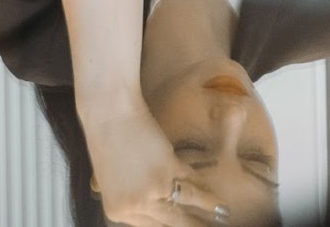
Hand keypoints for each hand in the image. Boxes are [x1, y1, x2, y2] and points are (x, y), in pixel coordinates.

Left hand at [81, 101, 225, 226]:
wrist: (109, 114)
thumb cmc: (106, 141)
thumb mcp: (111, 180)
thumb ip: (131, 198)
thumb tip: (152, 208)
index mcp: (118, 211)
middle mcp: (136, 205)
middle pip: (173, 223)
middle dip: (194, 226)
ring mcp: (153, 189)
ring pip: (189, 205)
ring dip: (210, 209)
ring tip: (223, 214)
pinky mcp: (168, 169)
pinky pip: (193, 182)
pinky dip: (206, 186)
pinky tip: (215, 191)